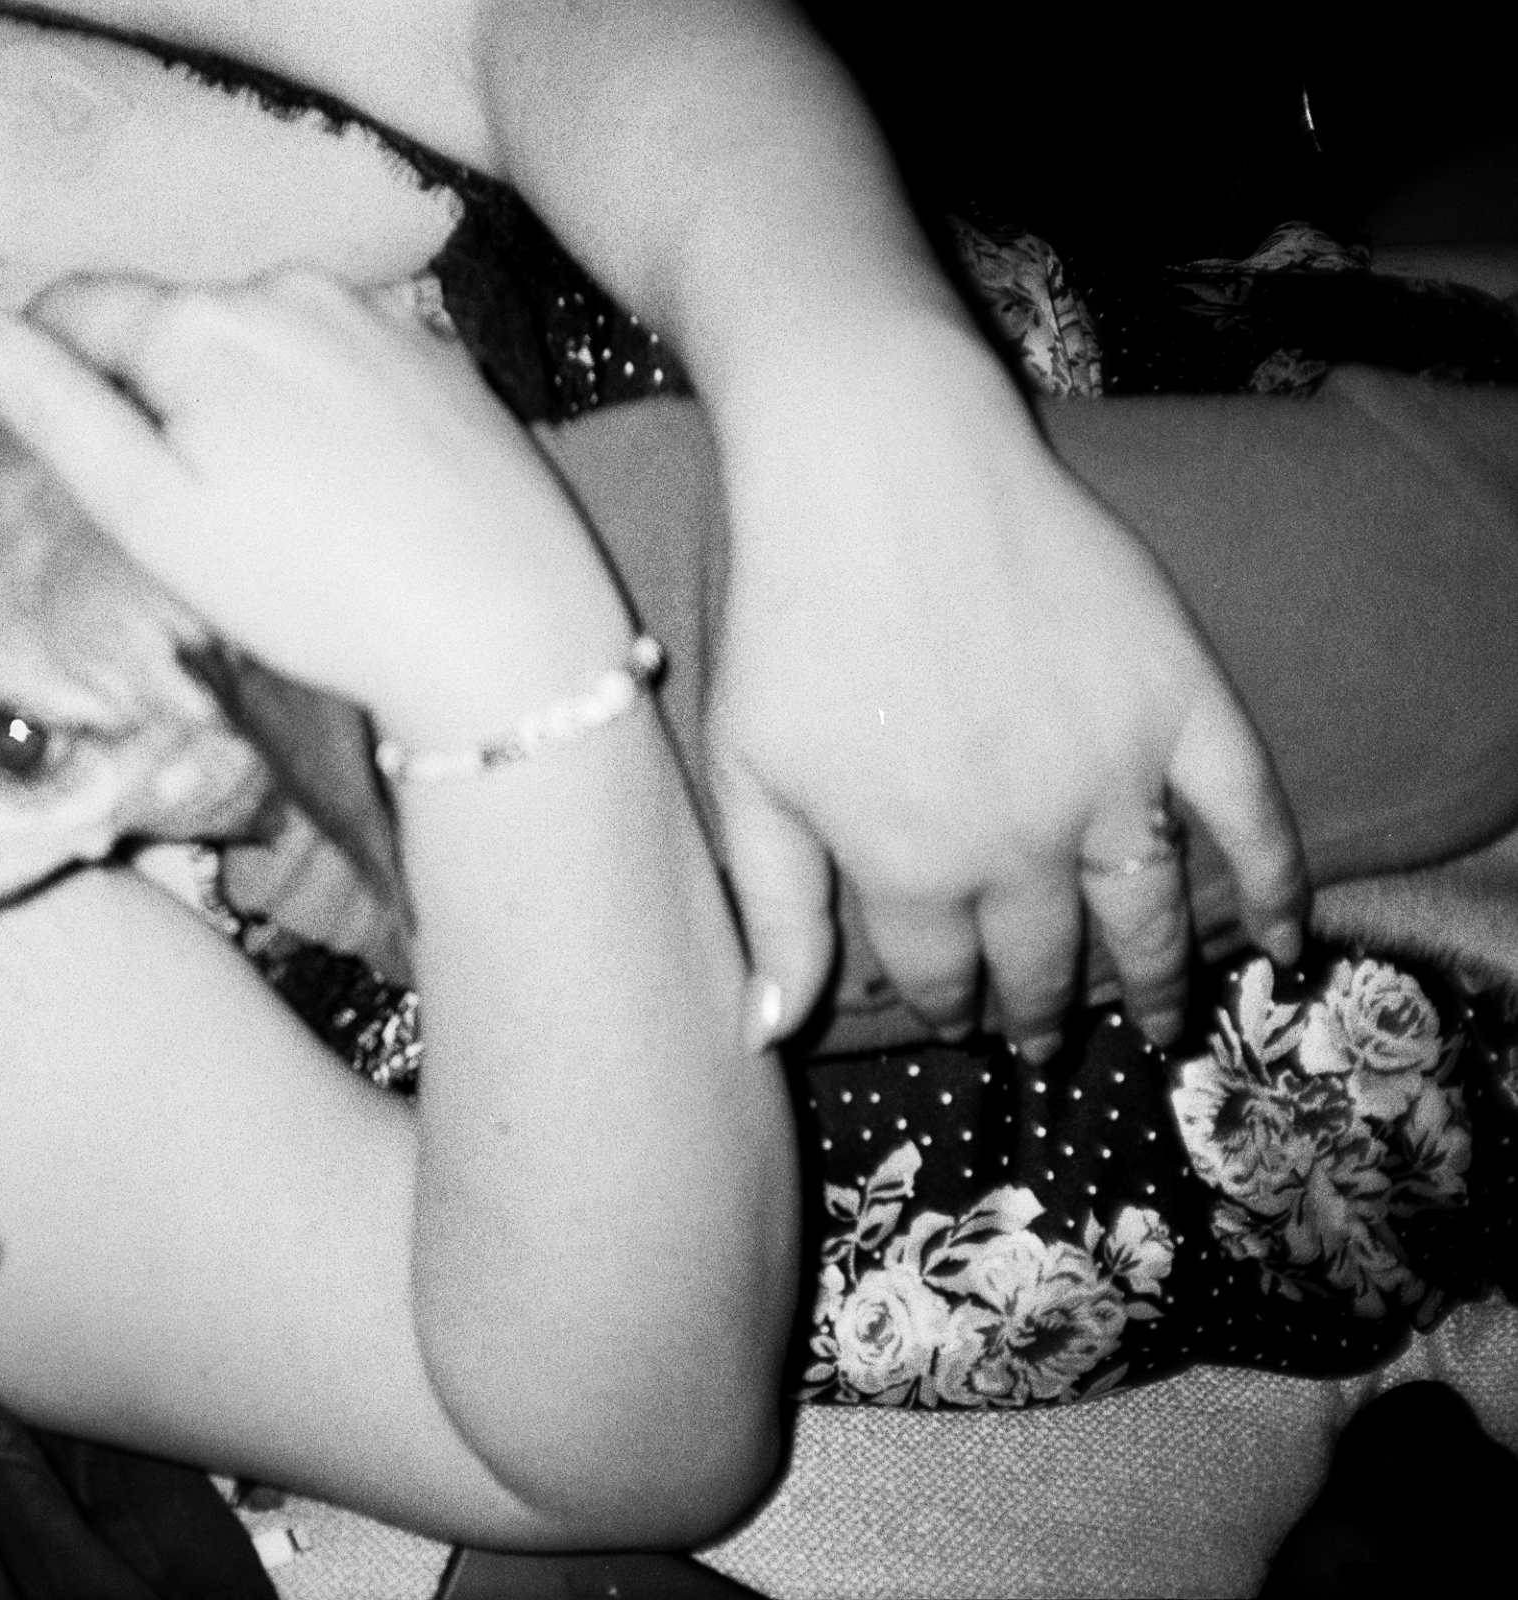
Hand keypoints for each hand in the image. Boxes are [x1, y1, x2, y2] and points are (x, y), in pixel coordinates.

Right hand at [0, 271, 632, 744]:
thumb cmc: (308, 585)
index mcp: (200, 321)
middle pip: (174, 327)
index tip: (69, 459)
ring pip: (260, 348)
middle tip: (180, 518)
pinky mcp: (442, 361)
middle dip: (153, 395)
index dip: (47, 374)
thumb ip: (44, 405)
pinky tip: (345, 502)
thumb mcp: (148, 509)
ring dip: (238, 404)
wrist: (498, 623)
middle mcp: (288, 290)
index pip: (76, 307)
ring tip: (271, 518)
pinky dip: (318, 417)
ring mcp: (376, 319)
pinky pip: (341, 371)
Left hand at [710, 343, 1307, 1057]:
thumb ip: (774, 912)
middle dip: (1037, 1011)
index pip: (938, 975)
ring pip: (1147, 916)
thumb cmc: (787, 612)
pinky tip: (1281, 946)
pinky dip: (1275, 887)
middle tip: (1042, 1041)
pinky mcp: (1179, 701)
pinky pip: (1248, 817)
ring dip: (1155, 984)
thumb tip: (770, 1034)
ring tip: (1158, 1028)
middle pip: (1041, 958)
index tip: (956, 1019)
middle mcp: (1021, 841)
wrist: (876, 465)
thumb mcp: (747, 773)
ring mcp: (1112, 773)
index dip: (947, 1006)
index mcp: (910, 865)